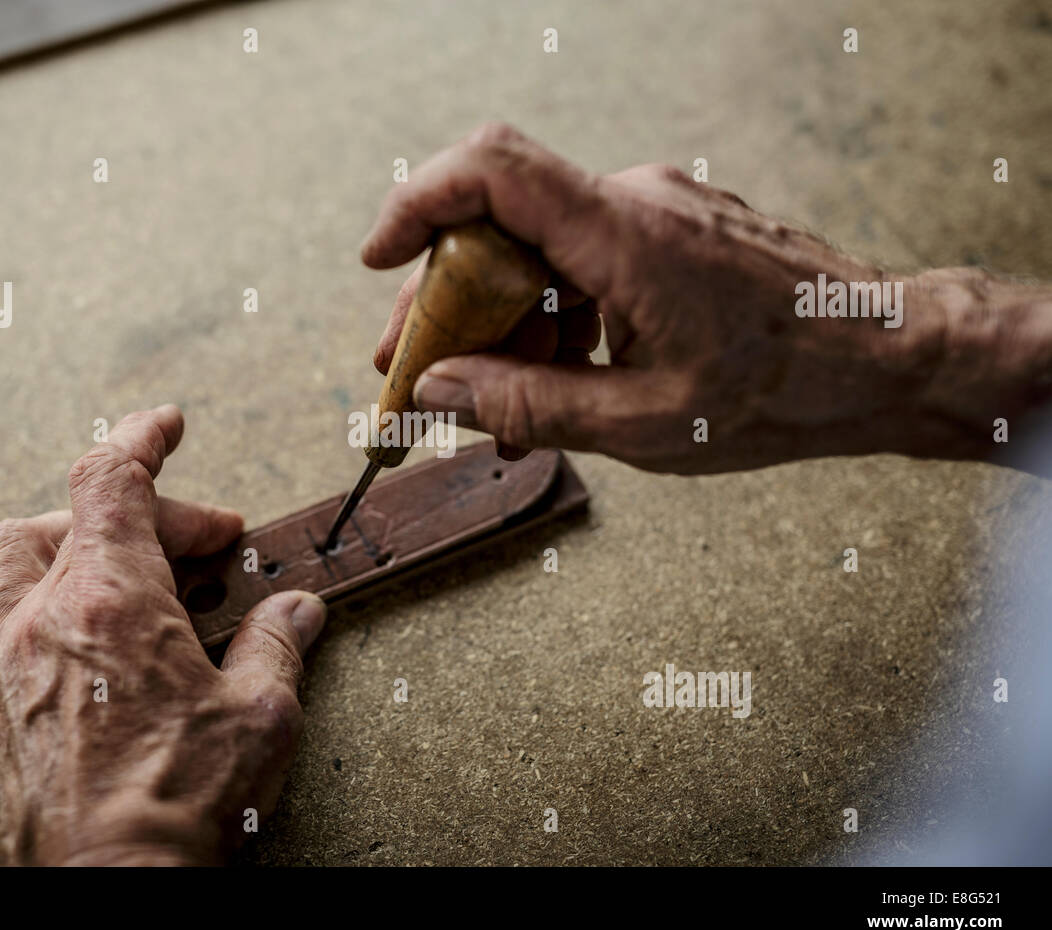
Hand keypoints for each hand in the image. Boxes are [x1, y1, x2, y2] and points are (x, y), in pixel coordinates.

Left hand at [0, 405, 325, 865]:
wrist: (108, 893)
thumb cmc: (178, 808)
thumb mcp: (261, 717)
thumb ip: (277, 645)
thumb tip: (296, 610)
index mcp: (115, 600)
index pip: (115, 477)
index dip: (144, 438)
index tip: (167, 424)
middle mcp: (42, 617)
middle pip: (76, 517)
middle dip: (146, 514)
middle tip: (201, 548)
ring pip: (5, 558)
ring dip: (62, 543)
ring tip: (109, 568)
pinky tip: (24, 621)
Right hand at [364, 123, 1051, 472]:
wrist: (889, 356)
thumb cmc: (785, 391)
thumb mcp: (645, 422)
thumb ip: (529, 406)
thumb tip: (437, 389)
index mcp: (625, 237)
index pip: (492, 170)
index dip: (416, 202)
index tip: (377, 259)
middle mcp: (634, 204)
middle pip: (499, 225)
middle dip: (445, 301)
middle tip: (414, 373)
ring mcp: (653, 213)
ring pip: (538, 252)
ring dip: (501, 324)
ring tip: (490, 407)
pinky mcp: (667, 234)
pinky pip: (582, 264)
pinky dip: (552, 320)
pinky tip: (550, 385)